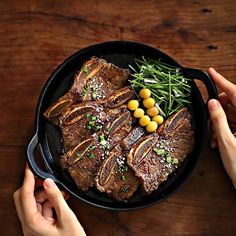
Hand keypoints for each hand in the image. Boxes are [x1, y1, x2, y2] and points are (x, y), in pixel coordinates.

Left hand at [13, 165, 85, 235]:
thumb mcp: (66, 218)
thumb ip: (56, 198)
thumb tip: (48, 181)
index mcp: (32, 224)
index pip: (24, 196)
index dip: (27, 179)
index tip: (30, 167)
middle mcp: (29, 224)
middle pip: (24, 198)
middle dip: (36, 186)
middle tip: (47, 178)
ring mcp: (34, 225)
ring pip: (34, 202)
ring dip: (46, 193)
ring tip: (60, 191)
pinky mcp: (40, 225)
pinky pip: (42, 207)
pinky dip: (50, 200)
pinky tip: (61, 197)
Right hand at [207, 67, 235, 187]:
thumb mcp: (228, 141)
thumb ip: (219, 119)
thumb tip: (212, 102)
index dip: (222, 81)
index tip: (211, 72)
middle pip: (231, 103)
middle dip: (217, 110)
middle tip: (209, 120)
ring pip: (229, 115)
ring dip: (218, 124)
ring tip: (215, 138)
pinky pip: (231, 124)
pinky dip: (222, 130)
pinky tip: (218, 141)